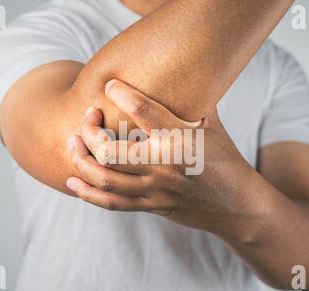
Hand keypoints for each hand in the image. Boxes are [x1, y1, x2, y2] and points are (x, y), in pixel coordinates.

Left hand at [66, 80, 260, 241]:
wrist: (236, 205)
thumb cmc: (225, 159)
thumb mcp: (214, 125)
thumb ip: (195, 98)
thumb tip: (187, 68)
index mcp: (182, 139)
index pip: (144, 112)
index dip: (121, 94)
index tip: (109, 85)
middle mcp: (165, 164)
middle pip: (111, 151)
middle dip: (89, 133)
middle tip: (87, 119)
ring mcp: (156, 189)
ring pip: (106, 178)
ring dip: (81, 160)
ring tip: (72, 143)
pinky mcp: (151, 205)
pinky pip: (113, 203)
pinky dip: (88, 194)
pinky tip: (72, 181)